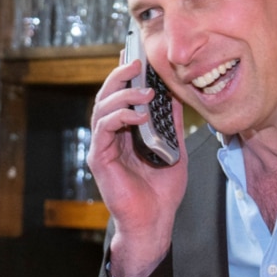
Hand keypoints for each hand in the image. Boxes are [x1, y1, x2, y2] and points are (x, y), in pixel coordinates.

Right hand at [88, 58, 188, 276]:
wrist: (155, 221)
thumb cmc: (163, 190)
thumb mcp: (174, 148)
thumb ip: (172, 123)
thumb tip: (176, 94)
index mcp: (126, 132)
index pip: (121, 96)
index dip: (125, 74)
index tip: (135, 55)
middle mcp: (111, 136)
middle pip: (107, 96)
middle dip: (120, 76)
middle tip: (137, 62)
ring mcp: (103, 146)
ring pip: (102, 108)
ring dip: (123, 94)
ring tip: (145, 90)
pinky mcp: (99, 159)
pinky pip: (104, 129)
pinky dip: (119, 117)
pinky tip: (138, 115)